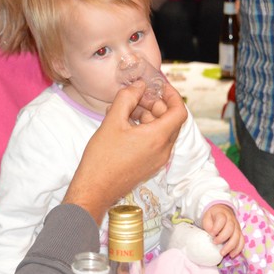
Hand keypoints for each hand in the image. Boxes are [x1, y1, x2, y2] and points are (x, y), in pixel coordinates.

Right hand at [63, 81, 186, 223]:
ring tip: (125, 109)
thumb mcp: (112, 121)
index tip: (159, 86)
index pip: (179, 111)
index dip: (172, 95)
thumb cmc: (102, 157)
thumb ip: (127, 98)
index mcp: (158, 138)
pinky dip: (145, 129)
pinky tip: (125, 124)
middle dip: (155, 104)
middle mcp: (163, 150)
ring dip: (148, 116)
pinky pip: (155, 142)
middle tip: (136, 96)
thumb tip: (139, 86)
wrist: (95, 188)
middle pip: (170, 120)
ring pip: (162, 130)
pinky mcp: (150, 165)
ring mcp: (158, 159)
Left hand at [201, 204, 243, 257]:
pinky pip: (242, 242)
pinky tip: (232, 255)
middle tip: (215, 243)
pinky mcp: (240, 233)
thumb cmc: (213, 217)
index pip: (222, 219)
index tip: (211, 233)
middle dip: (223, 238)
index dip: (217, 227)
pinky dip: (238, 249)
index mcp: (222, 214)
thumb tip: (212, 234)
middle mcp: (232, 220)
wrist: (222, 212)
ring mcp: (237, 227)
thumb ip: (208, 225)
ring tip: (222, 253)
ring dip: (230, 246)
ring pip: (237, 236)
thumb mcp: (207, 218)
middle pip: (230, 229)